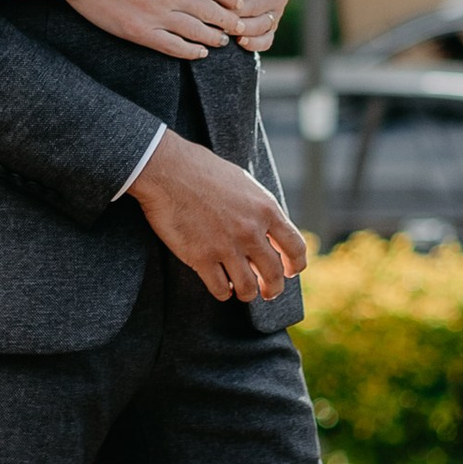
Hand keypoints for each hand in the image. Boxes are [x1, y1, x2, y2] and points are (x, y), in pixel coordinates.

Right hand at [0, 0, 268, 61]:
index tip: (238, 3)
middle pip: (214, 12)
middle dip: (230, 21)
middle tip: (239, 26)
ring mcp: (157, 15)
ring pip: (198, 32)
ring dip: (215, 38)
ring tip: (223, 41)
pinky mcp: (140, 32)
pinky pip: (174, 47)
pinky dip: (191, 51)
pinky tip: (199, 52)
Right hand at [129, 135, 307, 303]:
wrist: (166, 169)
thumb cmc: (201, 169)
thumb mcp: (242, 183)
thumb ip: (258, 208)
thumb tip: (266, 227)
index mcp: (265, 210)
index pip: (295, 247)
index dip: (296, 264)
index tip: (290, 271)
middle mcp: (250, 231)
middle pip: (273, 273)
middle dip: (273, 288)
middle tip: (268, 291)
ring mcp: (226, 246)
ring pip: (248, 288)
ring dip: (247, 294)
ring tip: (241, 292)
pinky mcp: (201, 257)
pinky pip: (220, 289)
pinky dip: (223, 293)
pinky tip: (221, 287)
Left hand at [221, 0, 290, 54]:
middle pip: (254, 7)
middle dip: (232, 14)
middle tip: (214, 17)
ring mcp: (278, 14)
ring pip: (260, 25)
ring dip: (240, 29)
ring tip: (223, 29)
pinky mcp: (273, 29)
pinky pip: (266, 41)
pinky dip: (253, 43)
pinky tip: (239, 41)